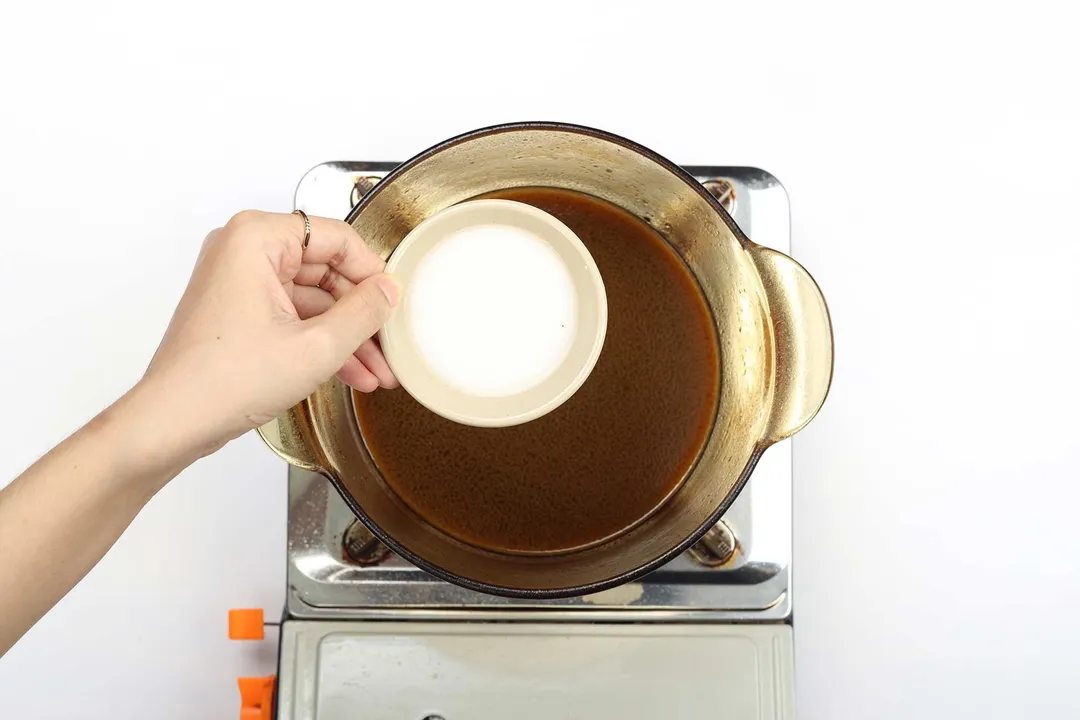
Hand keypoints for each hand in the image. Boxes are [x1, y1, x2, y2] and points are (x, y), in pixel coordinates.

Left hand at [140, 210, 399, 460]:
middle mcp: (242, 250)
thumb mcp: (317, 347)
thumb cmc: (222, 382)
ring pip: (313, 298)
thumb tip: (389, 291)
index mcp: (256, 239)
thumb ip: (364, 312)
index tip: (393, 302)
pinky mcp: (238, 310)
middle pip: (325, 268)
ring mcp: (239, 281)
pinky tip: (351, 373)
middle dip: (361, 314)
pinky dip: (320, 341)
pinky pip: (293, 315)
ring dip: (346, 335)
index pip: (337, 238)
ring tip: (377, 370)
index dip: (372, 273)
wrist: (173, 422)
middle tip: (389, 342)